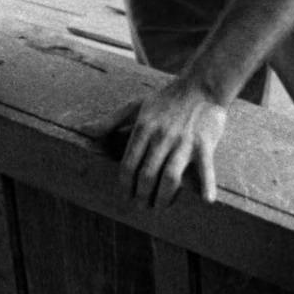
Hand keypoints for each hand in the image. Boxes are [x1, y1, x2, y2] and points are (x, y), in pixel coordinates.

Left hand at [118, 78, 227, 208]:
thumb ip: (111, 120)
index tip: (126, 196)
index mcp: (144, 128)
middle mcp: (162, 137)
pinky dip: (207, 185)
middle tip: (141, 206)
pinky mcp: (204, 144)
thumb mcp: (136, 105)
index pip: (129, 164)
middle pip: (146, 175)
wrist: (200, 86)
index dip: (125, 185)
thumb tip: (86, 129)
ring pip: (169, 177)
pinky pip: (206, 168)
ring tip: (159, 207)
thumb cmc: (166, 99)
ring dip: (163, 198)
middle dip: (141, 196)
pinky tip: (206, 201)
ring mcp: (183, 142)